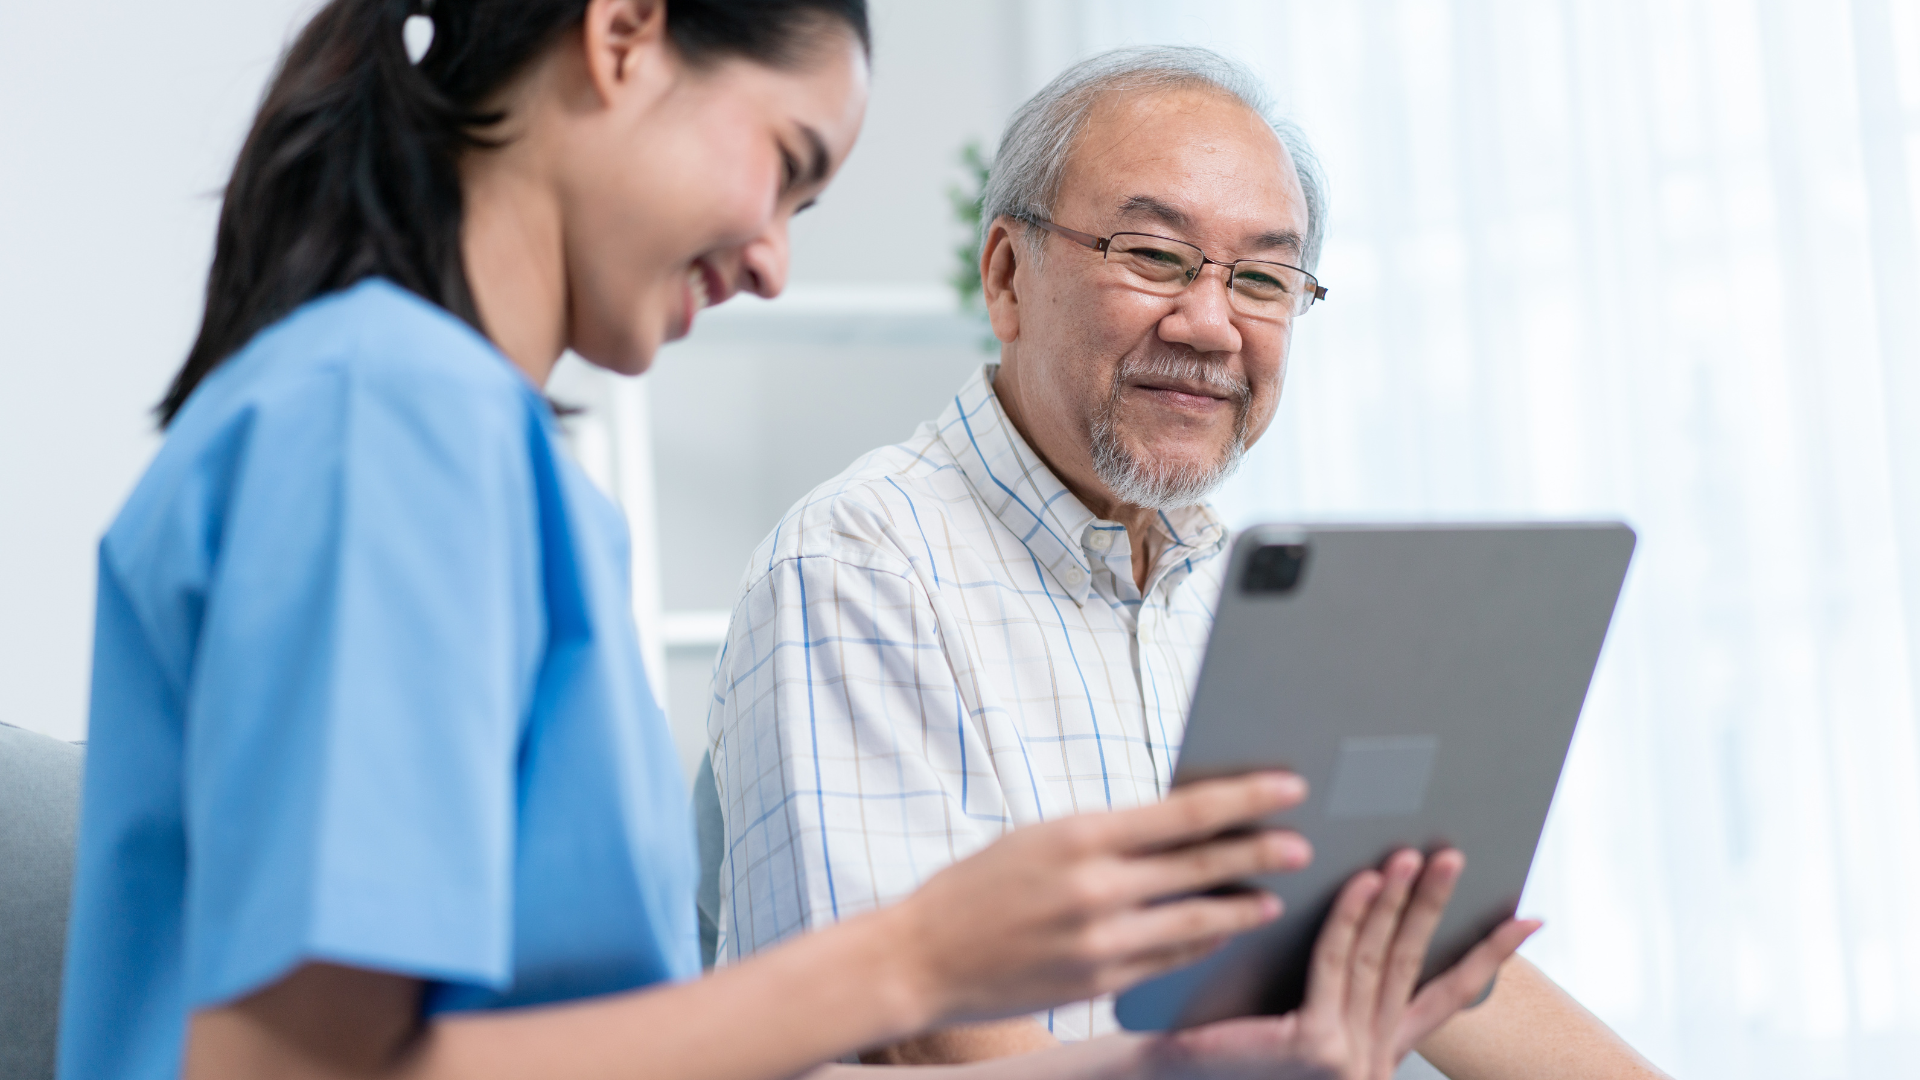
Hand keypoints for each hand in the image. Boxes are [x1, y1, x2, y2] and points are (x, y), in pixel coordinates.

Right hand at [883, 772, 1312, 1026]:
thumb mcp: (1040, 838)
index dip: (1246, 798)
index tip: (1288, 787)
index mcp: (1082, 835)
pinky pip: (1169, 961)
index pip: (1185, 811)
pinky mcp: (1100, 984)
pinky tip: (1222, 932)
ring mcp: (1102, 941)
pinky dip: (1201, 944)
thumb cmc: (977, 887)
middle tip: (1302, 844)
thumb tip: (1176, 825)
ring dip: (1242, 907)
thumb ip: (1106, 835)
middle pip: (1203, 865)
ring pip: (1196, 920)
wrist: (921, 957)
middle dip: (1261, 853)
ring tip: (1272, 899)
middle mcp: (1098, 887)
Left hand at [1144, 849, 1540, 1079]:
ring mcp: (1348, 1059)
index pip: (1442, 999)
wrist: (1164, 1079)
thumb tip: (1366, 905)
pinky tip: (1365, 881)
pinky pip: (1336, 965)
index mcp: (1373, 1052)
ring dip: (1402, 902)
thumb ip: (1329, 982)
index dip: (1487, 958)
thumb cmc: (1214, 1046)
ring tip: (1416, 856)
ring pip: (1379, 960)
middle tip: (1455, 854)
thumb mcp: (1288, 1017)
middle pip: (1412, 966)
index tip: (1528, 918)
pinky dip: (1352, 918)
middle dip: (1438, 907)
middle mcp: (1370, 1059)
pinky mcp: (1316, 1049)